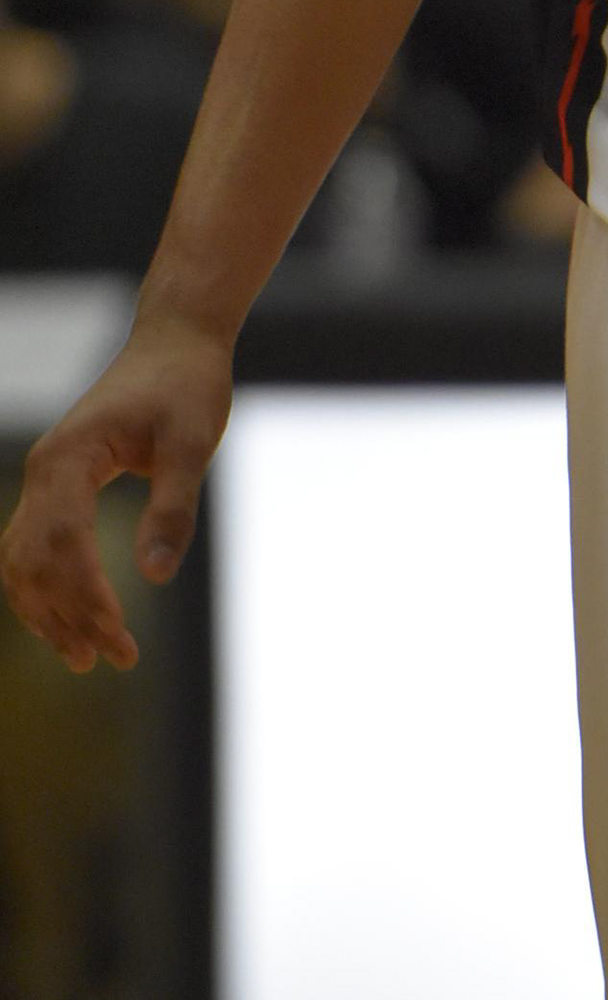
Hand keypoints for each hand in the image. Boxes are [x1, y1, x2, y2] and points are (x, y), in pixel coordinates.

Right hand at [0, 312, 233, 670]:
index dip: (86, 597)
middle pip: (36, 560)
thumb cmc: (187, 385)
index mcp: (70, 458)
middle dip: (69, 615)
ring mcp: (45, 478)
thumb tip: (155, 576)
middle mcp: (44, 470)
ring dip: (49, 611)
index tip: (120, 638)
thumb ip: (174, 507)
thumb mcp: (193, 443)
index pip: (64, 543)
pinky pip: (33, 547)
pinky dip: (45, 588)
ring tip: (88, 656)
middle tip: (116, 659)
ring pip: (23, 560)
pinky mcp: (57, 485)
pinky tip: (72, 621)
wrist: (176, 341)